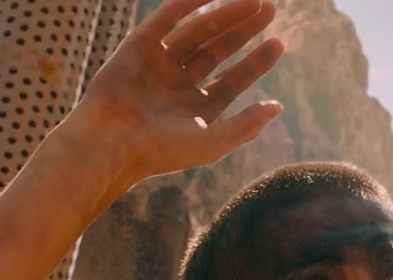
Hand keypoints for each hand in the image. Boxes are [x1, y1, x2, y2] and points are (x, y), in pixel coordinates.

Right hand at [75, 0, 284, 193]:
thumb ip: (247, 125)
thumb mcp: (214, 142)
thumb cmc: (163, 150)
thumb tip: (278, 106)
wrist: (113, 142)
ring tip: (253, 0)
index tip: (279, 43)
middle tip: (270, 9)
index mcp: (197, 109)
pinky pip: (166, 20)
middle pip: (218, 51)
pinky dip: (188, 4)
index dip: (257, 61)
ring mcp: (158, 65)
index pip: (234, 79)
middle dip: (244, 30)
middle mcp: (178, 85)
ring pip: (197, 33)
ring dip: (225, 14)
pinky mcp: (137, 47)